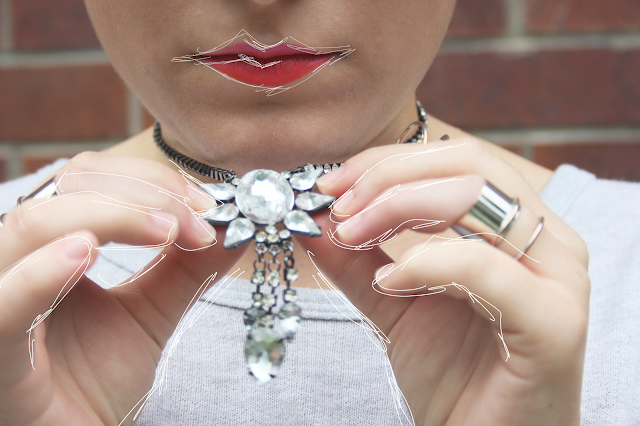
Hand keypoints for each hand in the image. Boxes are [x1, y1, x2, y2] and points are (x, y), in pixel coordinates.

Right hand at [0, 152, 244, 425]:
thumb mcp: (150, 315)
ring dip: (111, 215)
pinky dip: (42, 272)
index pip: (90, 180)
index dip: (152, 182)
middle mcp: (16, 261)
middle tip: (199, 220)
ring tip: (167, 229)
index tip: (210, 206)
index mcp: (51, 246)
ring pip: (33, 225)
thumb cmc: (94, 384)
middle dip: (143, 194)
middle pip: (67, 189)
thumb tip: (234, 225)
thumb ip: (185, 269)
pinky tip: (84, 252)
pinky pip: (4, 304)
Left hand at [296, 137, 589, 425]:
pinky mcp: (555, 322)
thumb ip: (359, 258)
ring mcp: (558, 278)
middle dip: (388, 177)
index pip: (456, 159)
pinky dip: (424, 263)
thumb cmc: (453, 377)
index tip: (330, 185)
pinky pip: (480, 265)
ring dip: (396, 208)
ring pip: (475, 198)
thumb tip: (316, 216)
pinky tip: (388, 283)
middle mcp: (548, 240)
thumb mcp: (393, 304)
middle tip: (336, 205)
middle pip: (467, 165)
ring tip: (350, 235)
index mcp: (518, 228)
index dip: (387, 162)